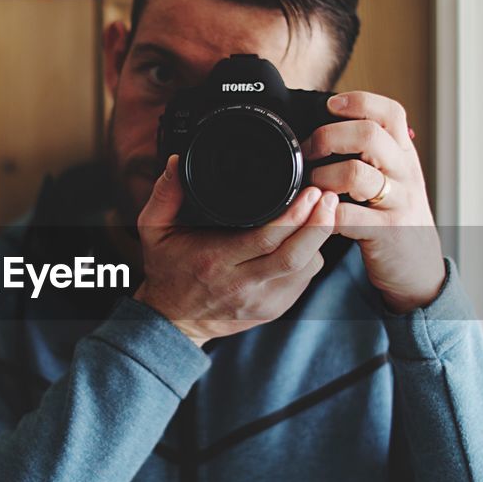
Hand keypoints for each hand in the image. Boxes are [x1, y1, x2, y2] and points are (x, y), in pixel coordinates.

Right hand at [134, 154, 337, 346]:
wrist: (174, 320)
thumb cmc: (167, 270)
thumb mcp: (154, 230)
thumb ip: (164, 194)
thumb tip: (176, 161)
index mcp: (215, 262)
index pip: (264, 240)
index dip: (293, 216)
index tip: (309, 192)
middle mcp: (241, 285)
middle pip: (294, 256)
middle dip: (318, 224)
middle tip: (328, 197)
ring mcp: (261, 301)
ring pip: (305, 269)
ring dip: (318, 239)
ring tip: (324, 212)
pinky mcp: (273, 309)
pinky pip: (302, 280)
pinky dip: (310, 256)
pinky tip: (310, 236)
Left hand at [305, 91, 445, 313]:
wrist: (418, 268)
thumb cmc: (395, 218)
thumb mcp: (394, 179)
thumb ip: (373, 154)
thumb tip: (332, 124)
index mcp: (404, 155)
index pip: (390, 112)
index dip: (359, 101)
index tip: (330, 105)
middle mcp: (405, 173)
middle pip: (369, 134)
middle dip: (329, 136)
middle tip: (310, 150)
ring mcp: (397, 202)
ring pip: (355, 173)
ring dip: (322, 176)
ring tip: (312, 185)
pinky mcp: (385, 232)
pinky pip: (346, 217)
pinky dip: (324, 213)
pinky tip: (317, 214)